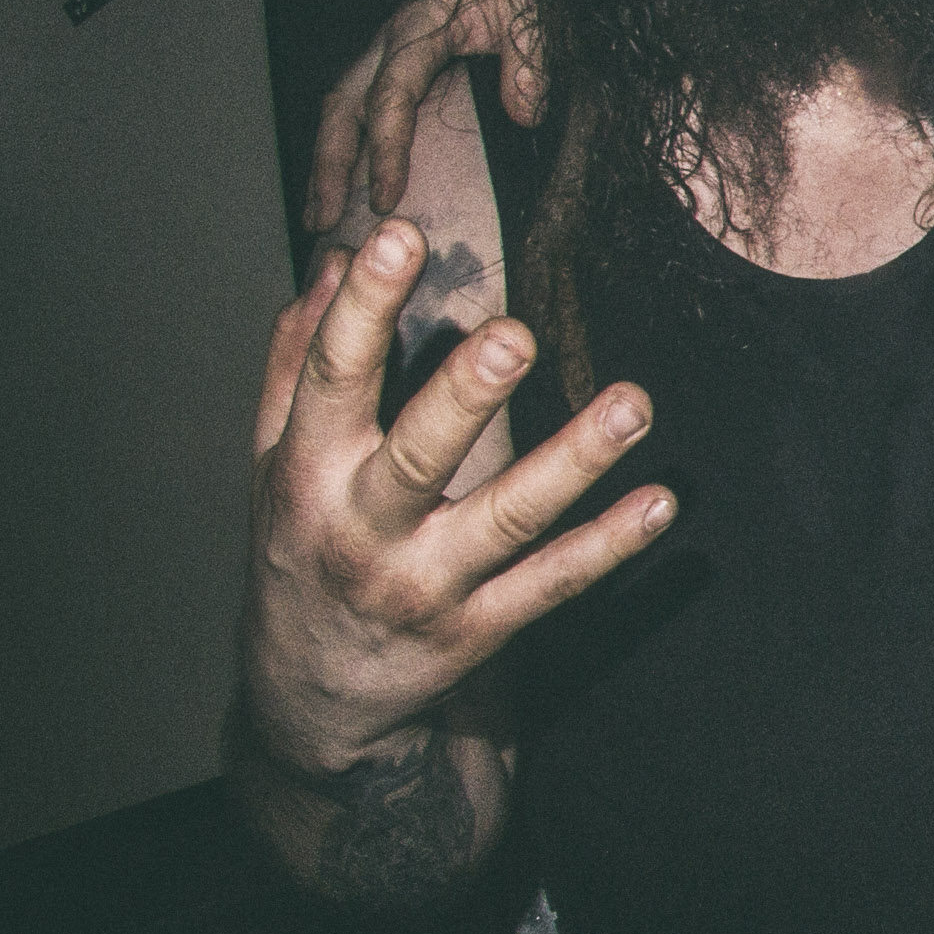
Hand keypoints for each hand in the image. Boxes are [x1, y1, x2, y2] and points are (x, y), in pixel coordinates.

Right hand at [242, 221, 668, 776]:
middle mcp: (363, 530)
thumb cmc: (299, 549)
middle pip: (419, 455)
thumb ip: (296, 362)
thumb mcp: (272, 461)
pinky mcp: (480, 632)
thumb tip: (331, 263)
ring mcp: (427, 585)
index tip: (398, 236)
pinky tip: (661, 501)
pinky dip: (609, 546)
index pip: (332, 380)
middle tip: (516, 335)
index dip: (363, 309)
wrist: (308, 697)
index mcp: (307, 474)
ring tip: (632, 404)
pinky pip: (552, 584)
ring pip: (508, 521)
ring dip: (574, 462)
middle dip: (466, 396)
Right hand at [308, 0, 542, 232]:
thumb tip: (524, 111)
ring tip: (319, 216)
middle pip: (343, 106)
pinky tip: (347, 186)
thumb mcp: (533, 8)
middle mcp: (391, 42)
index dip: (384, 149)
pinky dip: (348, 147)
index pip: (390, 96)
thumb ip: (529, 58)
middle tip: (323, 221)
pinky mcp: (397, 64)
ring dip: (326, 164)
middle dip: (328, 165)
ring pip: (342, 109)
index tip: (384, 196)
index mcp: (418, 29)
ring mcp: (388, 53)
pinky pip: (361, 108)